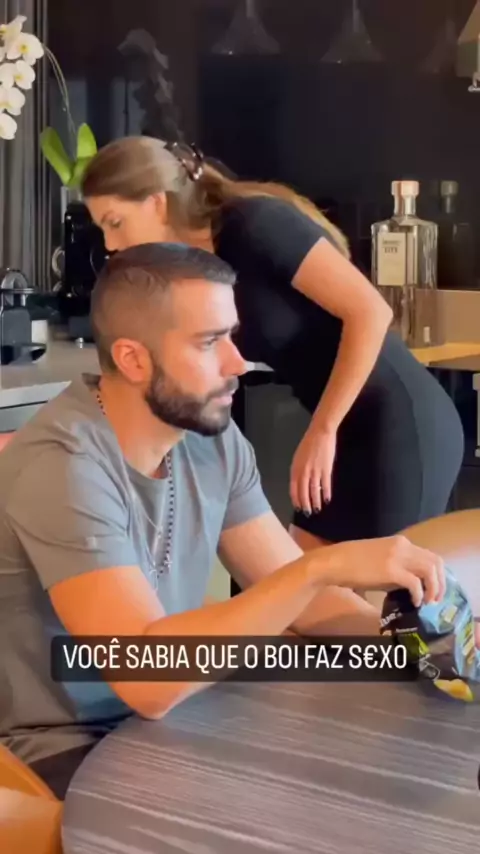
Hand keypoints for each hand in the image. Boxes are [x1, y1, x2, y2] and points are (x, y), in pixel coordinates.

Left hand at [290, 426, 336, 514]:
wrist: (320, 432)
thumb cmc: (309, 443)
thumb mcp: (298, 457)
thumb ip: (298, 470)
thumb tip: (299, 483)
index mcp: (295, 468)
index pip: (293, 488)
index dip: (296, 499)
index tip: (297, 506)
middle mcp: (303, 471)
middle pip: (303, 492)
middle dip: (305, 504)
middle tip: (307, 512)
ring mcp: (315, 471)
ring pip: (314, 490)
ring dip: (315, 501)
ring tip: (317, 509)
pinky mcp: (326, 469)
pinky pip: (325, 484)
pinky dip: (326, 493)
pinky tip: (327, 499)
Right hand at [318, 534, 445, 607]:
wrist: (334, 562)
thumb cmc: (353, 562)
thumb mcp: (380, 559)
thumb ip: (397, 566)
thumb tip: (411, 584)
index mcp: (401, 542)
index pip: (430, 555)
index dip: (438, 573)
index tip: (435, 588)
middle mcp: (403, 546)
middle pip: (436, 562)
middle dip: (441, 582)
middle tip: (437, 598)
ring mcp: (398, 557)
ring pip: (430, 570)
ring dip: (434, 588)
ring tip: (429, 602)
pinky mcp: (391, 571)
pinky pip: (415, 583)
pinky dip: (419, 594)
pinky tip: (415, 602)